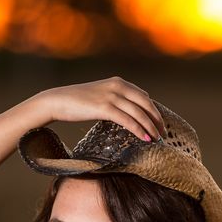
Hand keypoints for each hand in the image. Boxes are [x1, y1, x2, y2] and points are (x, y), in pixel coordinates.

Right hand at [32, 76, 165, 141]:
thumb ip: (115, 100)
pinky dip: (138, 130)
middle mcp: (118, 86)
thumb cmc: (77, 102)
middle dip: (157, 119)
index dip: (154, 111)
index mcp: (118, 82)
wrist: (57, 101)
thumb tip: (127, 113)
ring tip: (157, 139)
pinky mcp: (104, 107)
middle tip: (163, 134)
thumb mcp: (100, 96)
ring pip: (139, 113)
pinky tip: (145, 139)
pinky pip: (127, 120)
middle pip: (146, 104)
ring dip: (150, 127)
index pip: (144, 97)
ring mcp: (111, 96)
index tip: (159, 124)